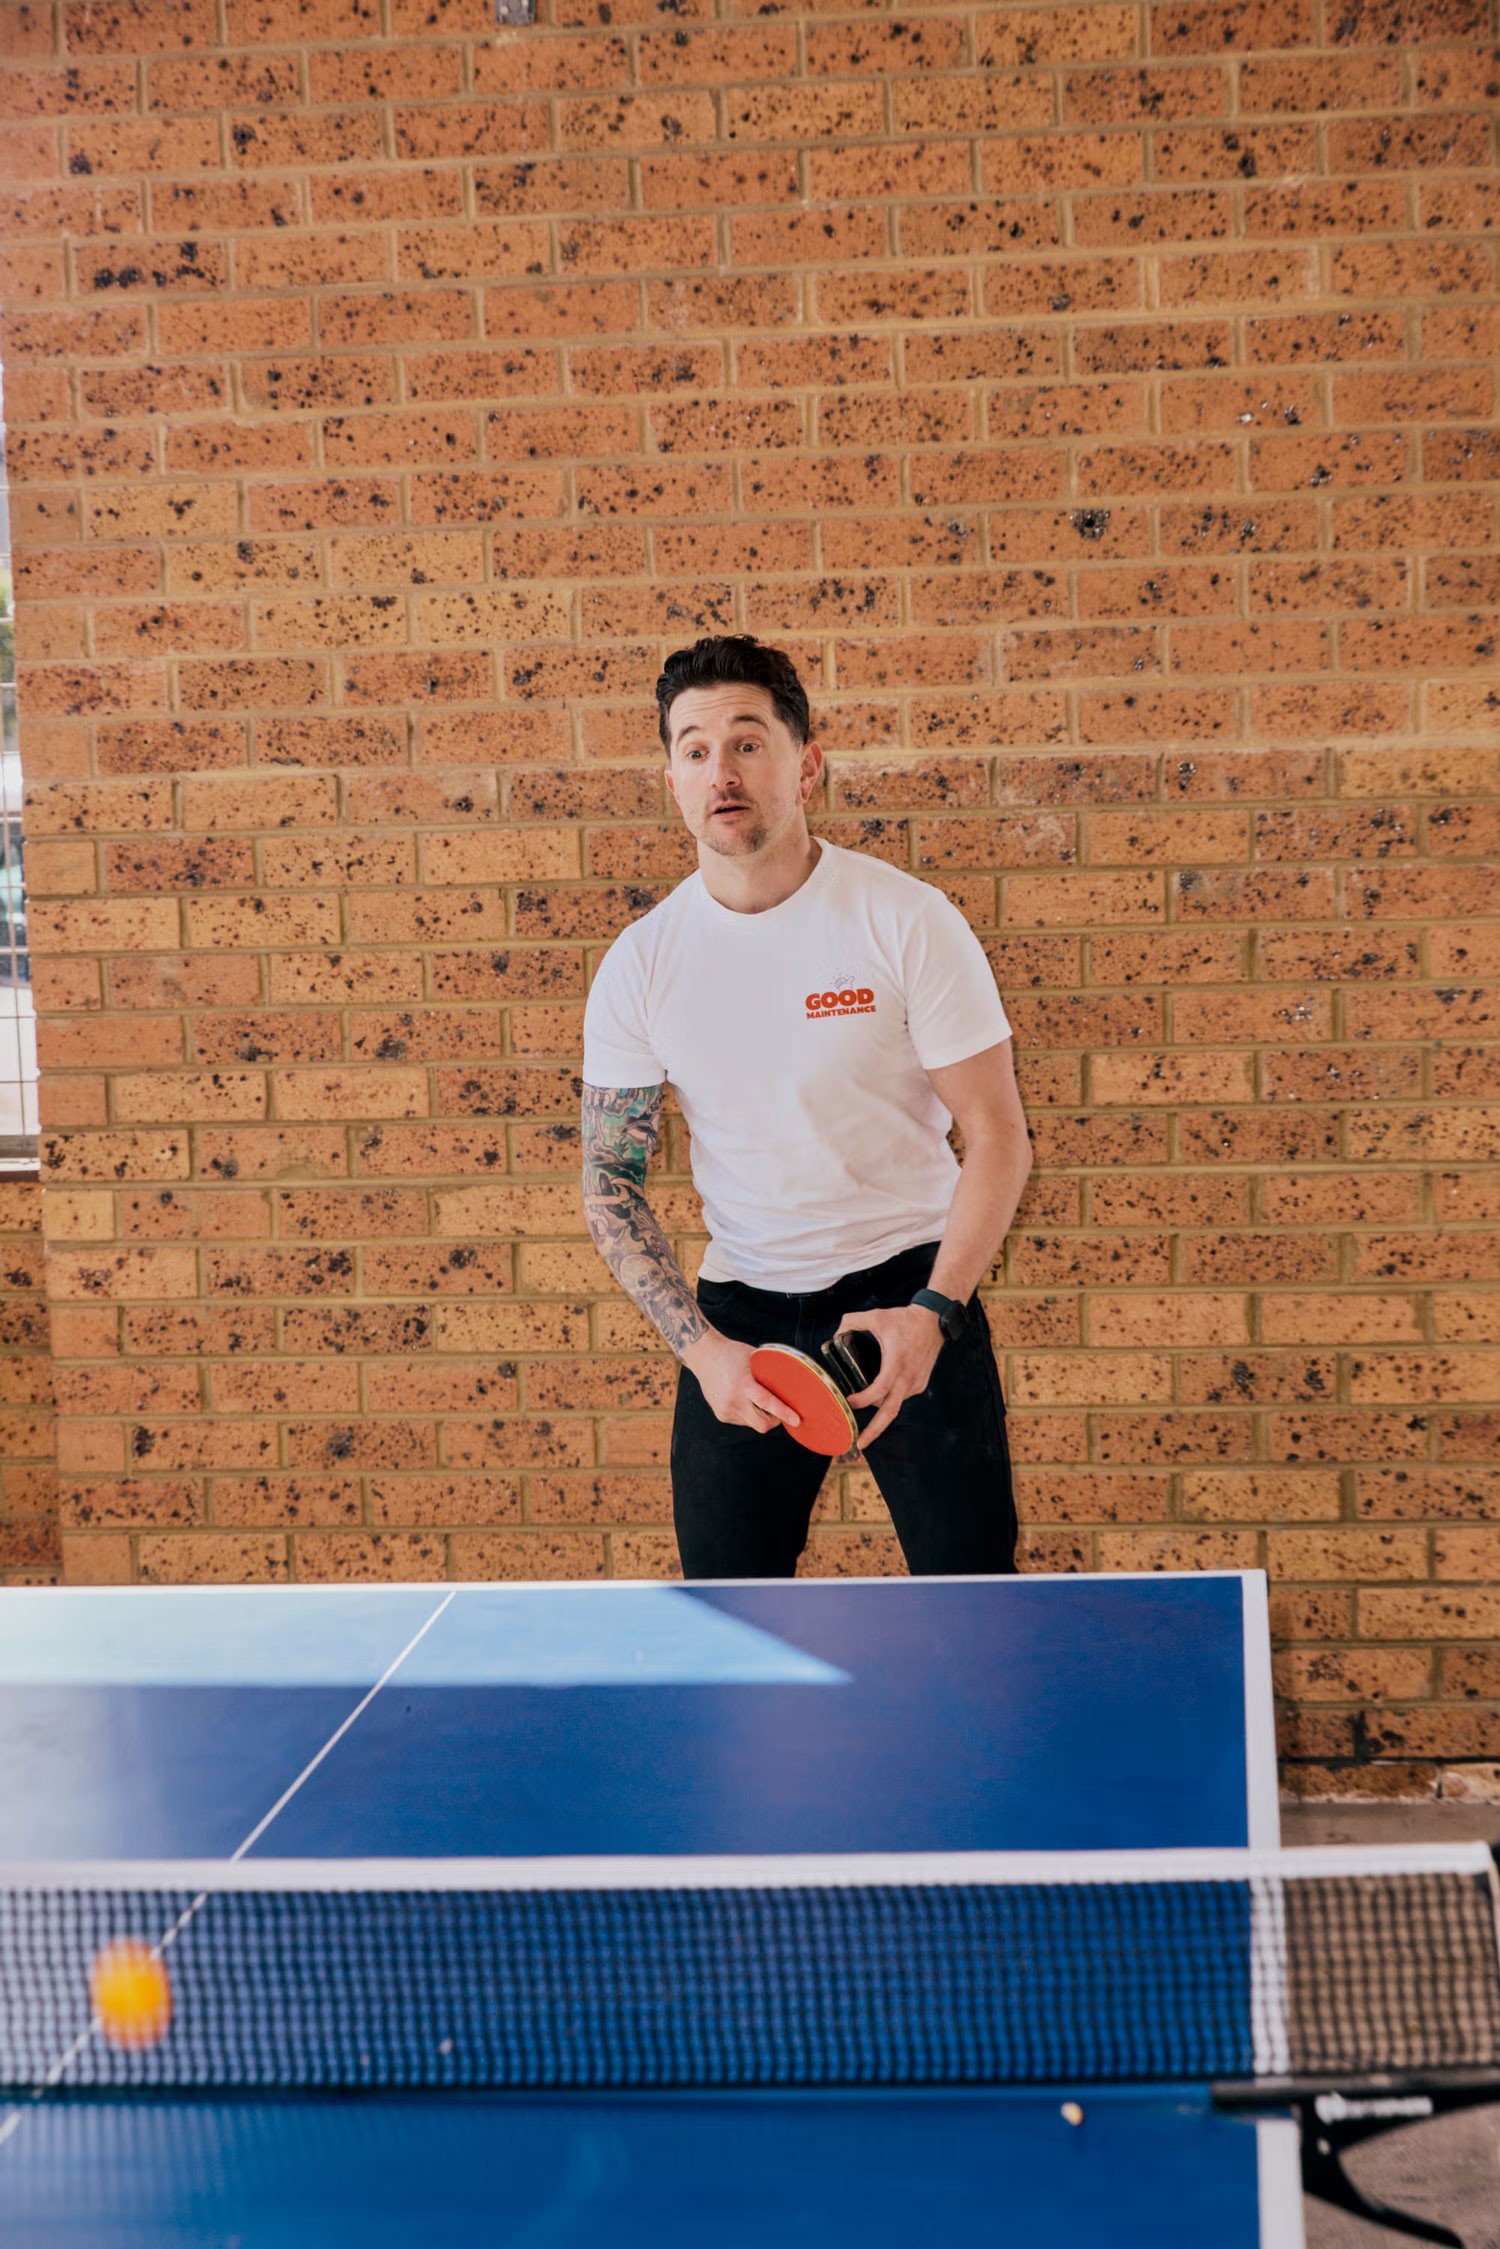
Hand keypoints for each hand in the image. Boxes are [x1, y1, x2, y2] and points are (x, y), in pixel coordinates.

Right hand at [680, 1329, 801, 1434]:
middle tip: (781, 1412)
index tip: (797, 1420)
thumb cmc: (732, 1353)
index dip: (783, 1413)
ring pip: (752, 1424)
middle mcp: (733, 1400)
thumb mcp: (753, 1358)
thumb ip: (768, 1372)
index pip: (767, 1402)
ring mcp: (725, 1409)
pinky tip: (744, 1399)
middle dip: (775, 1421)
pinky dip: (749, 1414)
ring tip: (756, 1398)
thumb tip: (790, 1385)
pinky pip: (742, 1421)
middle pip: (761, 1424)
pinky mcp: (721, 1414)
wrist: (703, 1355)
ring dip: (760, 1416)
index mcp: (742, 1384)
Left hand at [836, 1304, 944, 1448]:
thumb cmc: (905, 1319)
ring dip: (878, 1409)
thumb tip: (835, 1333)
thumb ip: (852, 1321)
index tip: (849, 1401)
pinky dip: (888, 1398)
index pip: (879, 1389)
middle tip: (859, 1444)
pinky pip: (901, 1397)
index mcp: (897, 1363)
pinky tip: (879, 1395)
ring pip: (893, 1403)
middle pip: (890, 1412)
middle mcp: (908, 1378)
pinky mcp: (920, 1384)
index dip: (864, 1399)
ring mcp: (916, 1383)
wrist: (934, 1321)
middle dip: (874, 1431)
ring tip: (862, 1413)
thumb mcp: (877, 1316)